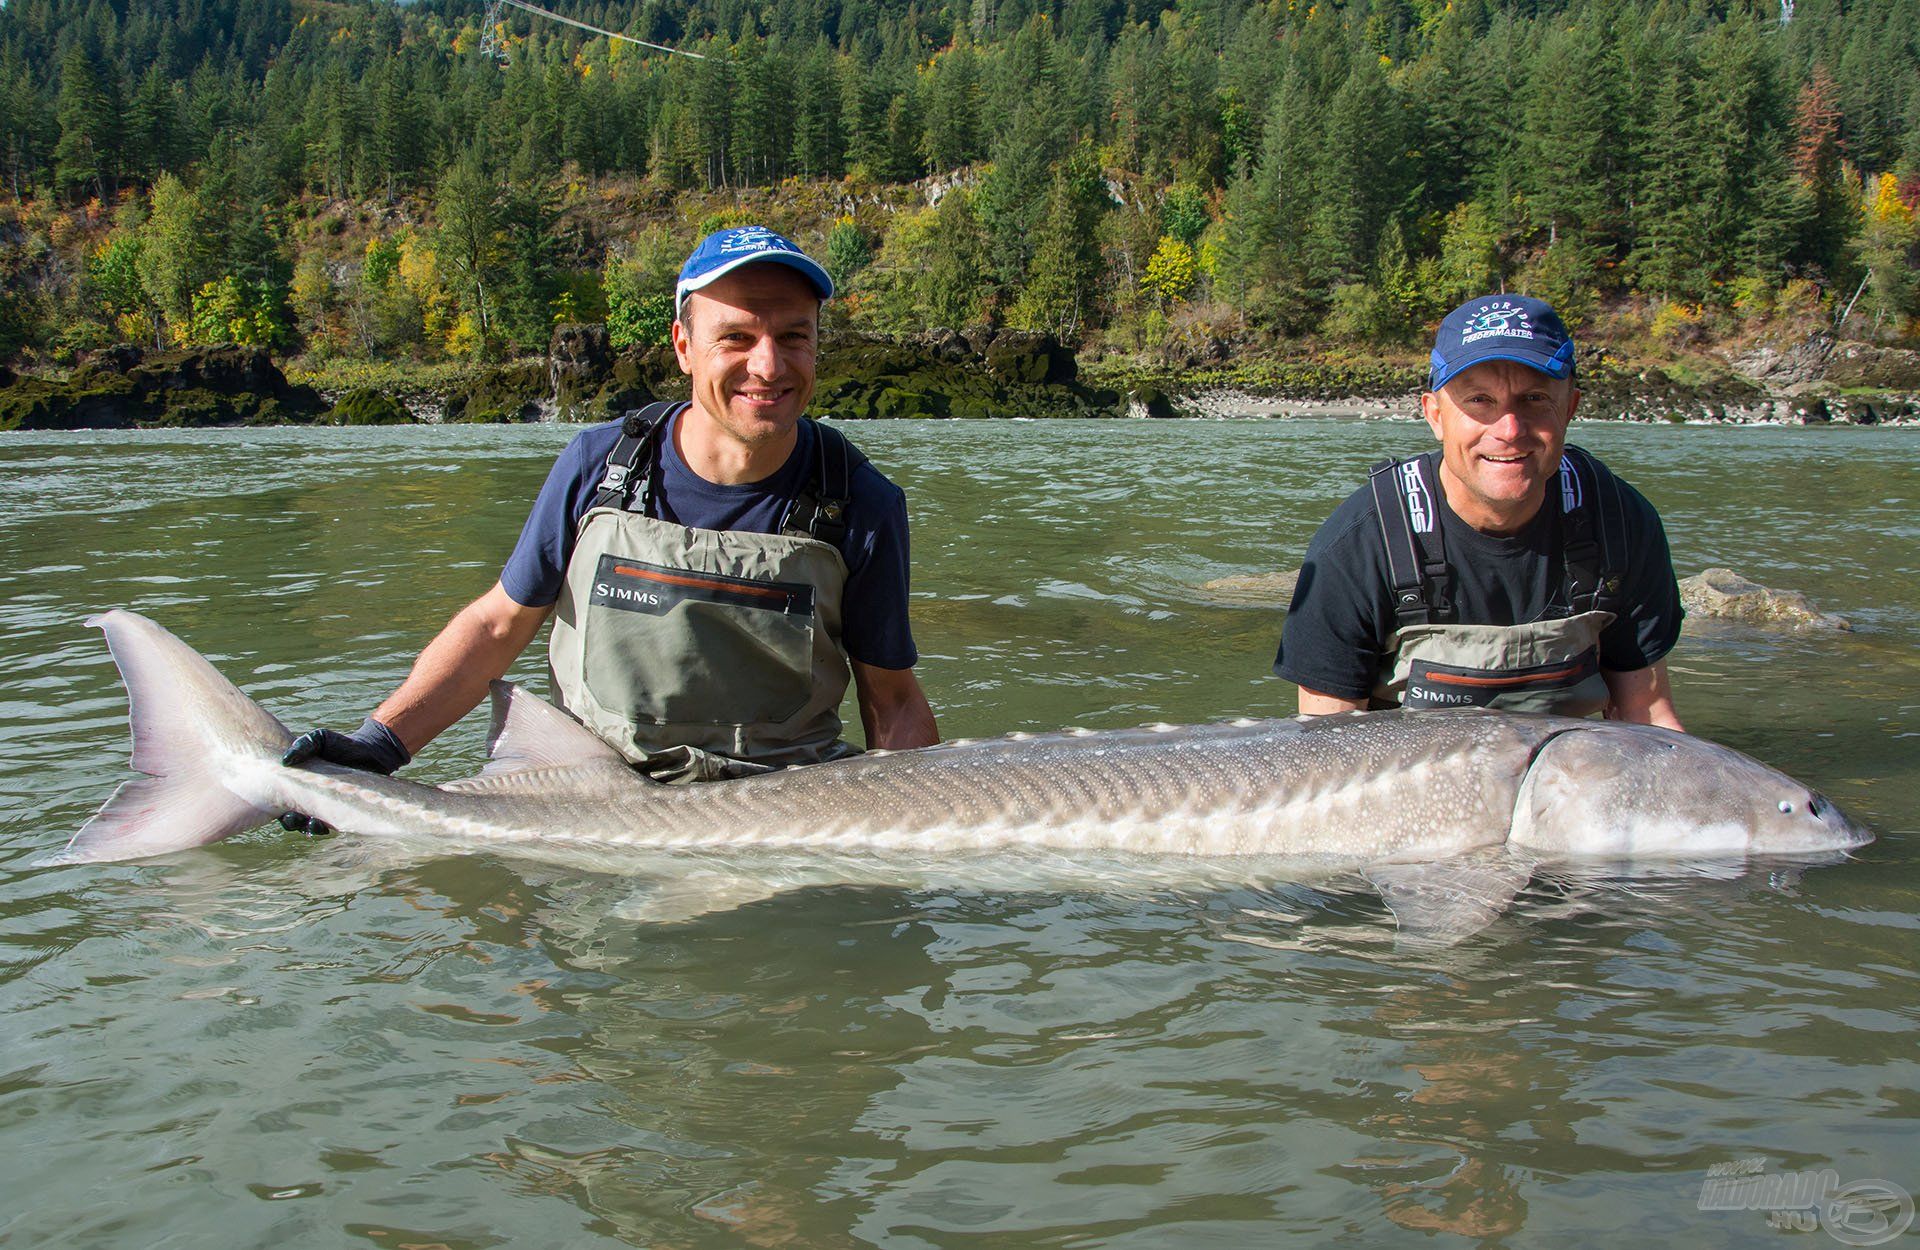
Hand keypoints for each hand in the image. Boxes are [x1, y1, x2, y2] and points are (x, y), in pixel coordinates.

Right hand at [278, 717, 410, 834]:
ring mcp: (324, 807)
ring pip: (310, 826)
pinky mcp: (342, 813)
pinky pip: (331, 825)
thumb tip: (285, 760)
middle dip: (290, 821)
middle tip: (292, 816)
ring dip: (307, 827)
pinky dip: (325, 827)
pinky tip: (324, 826)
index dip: (274, 807)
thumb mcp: (319, 739)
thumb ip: (303, 745)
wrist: (370, 751)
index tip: (276, 804)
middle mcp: (307, 799)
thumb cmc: (339, 744)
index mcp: (296, 784)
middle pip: (291, 818)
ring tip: (310, 823)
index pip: (278, 801)